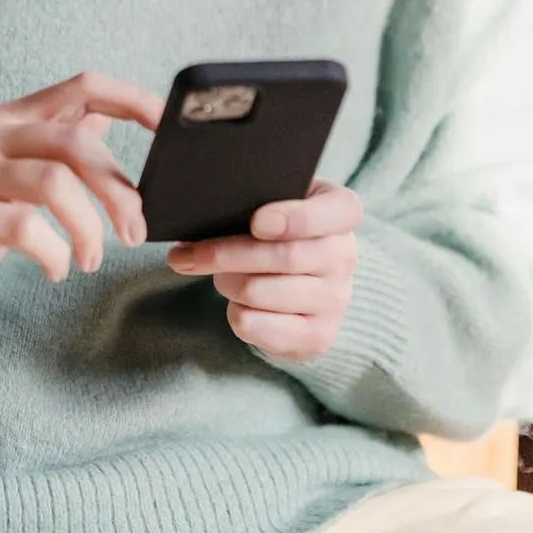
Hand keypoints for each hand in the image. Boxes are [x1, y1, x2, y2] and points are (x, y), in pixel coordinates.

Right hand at [0, 71, 162, 330]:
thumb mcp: (11, 176)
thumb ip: (51, 147)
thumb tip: (104, 121)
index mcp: (9, 118)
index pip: (82, 85)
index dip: (133, 100)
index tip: (171, 128)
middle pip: (76, 140)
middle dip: (120, 188)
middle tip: (136, 232)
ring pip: (53, 180)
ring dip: (88, 227)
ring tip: (91, 260)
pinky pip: (21, 226)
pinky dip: (52, 252)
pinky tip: (54, 270)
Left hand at [166, 178, 361, 360]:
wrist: (301, 276)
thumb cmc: (277, 225)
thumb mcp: (275, 198)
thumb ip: (253, 195)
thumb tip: (199, 211)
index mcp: (342, 212)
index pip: (338, 212)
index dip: (296, 218)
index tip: (256, 222)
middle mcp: (345, 256)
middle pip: (283, 257)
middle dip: (225, 253)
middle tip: (187, 253)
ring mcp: (335, 300)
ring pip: (261, 292)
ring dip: (224, 282)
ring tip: (215, 273)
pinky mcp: (317, 336)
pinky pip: (257, 326)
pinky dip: (234, 312)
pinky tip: (233, 302)